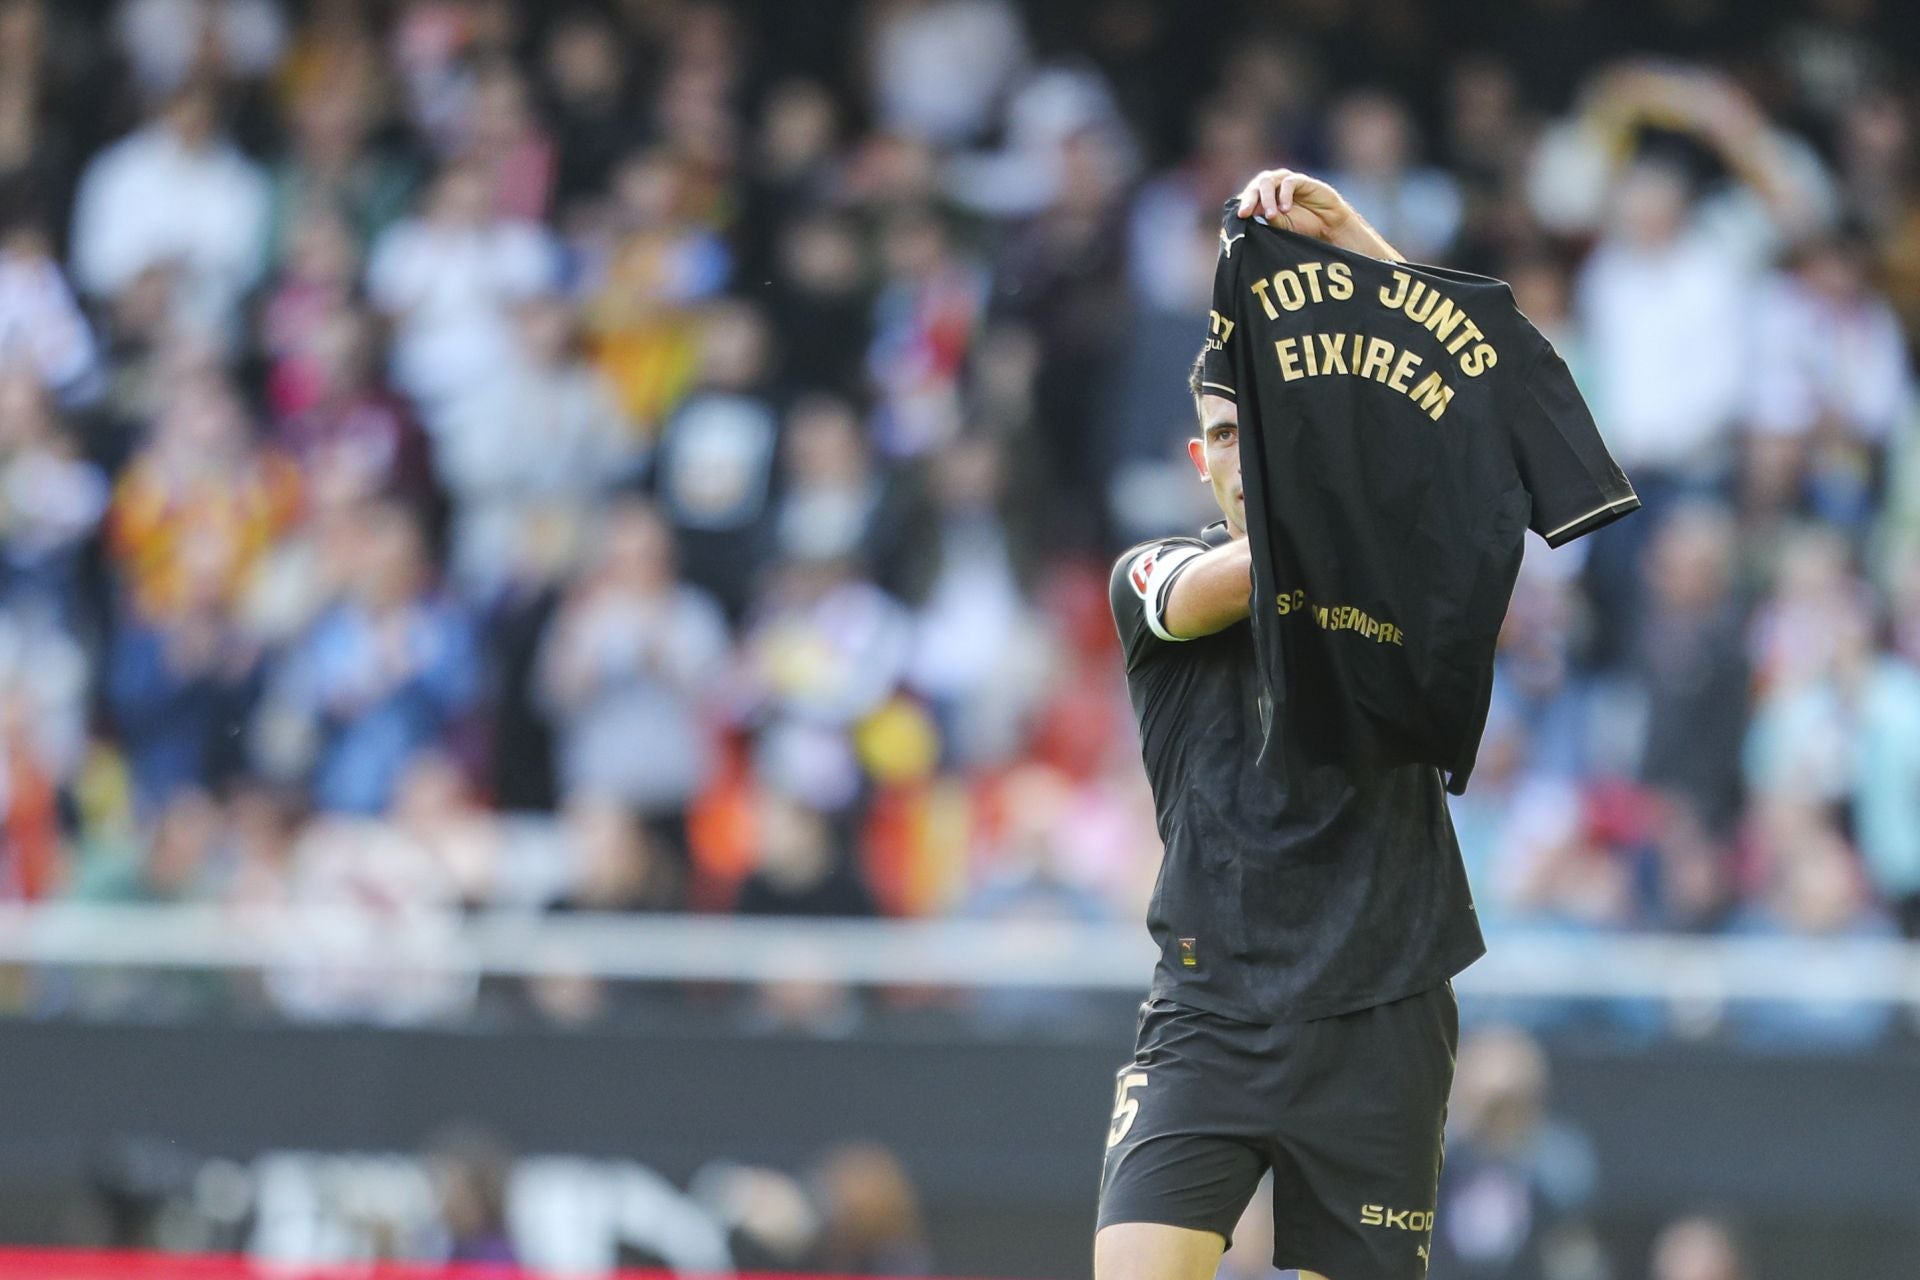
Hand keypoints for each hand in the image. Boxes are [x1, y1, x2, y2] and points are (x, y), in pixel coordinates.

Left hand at [1234, 169, 1350, 240]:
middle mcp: (1272, 187)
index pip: (1247, 197)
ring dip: (1266, 199)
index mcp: (1262, 198)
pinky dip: (1284, 195)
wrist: (1327, 225)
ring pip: (1268, 181)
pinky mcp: (1301, 180)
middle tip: (1245, 214)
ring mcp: (1285, 182)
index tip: (1239, 218)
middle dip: (1248, 200)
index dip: (1242, 206)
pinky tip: (1286, 209)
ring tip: (1270, 215)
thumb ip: (1267, 219)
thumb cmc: (1302, 226)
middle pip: (1254, 187)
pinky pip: (1288, 182)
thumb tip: (1248, 216)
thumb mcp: (1281, 226)